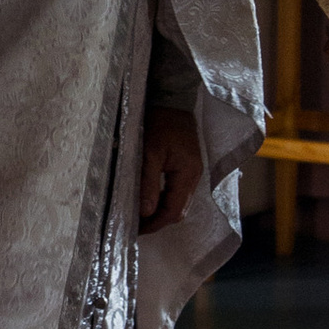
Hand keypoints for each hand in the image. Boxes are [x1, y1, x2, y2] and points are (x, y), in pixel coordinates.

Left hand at [138, 103, 199, 236]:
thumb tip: (145, 212)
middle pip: (178, 211)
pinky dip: (162, 199)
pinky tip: (147, 198)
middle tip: (134, 225)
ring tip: (138, 215)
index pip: (174, 212)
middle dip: (157, 221)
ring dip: (159, 211)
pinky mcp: (186, 166)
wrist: (172, 98)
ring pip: (177, 202)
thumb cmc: (160, 121)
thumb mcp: (149, 151)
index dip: (155, 224)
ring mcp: (192, 172)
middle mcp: (194, 176)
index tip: (135, 230)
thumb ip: (148, 183)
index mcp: (188, 174)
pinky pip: (176, 191)